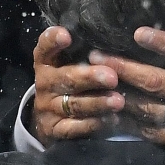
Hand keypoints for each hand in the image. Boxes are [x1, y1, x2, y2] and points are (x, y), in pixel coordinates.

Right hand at [32, 26, 124, 145]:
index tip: (66, 35)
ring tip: (118, 101)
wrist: (48, 118)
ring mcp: (48, 107)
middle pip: (66, 79)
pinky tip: (112, 119)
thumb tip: (120, 37)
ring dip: (98, 103)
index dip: (53, 40)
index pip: (45, 48)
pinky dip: (94, 124)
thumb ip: (85, 51)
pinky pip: (74, 128)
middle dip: (90, 77)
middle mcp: (45, 83)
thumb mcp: (69, 62)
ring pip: (74, 104)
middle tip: (112, 77)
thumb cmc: (69, 80)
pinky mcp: (55, 129)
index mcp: (47, 62)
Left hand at [94, 0, 164, 164]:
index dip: (163, 44)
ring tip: (92, 83)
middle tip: (95, 56)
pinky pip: (150, 133)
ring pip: (149, 109)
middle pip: (159, 83)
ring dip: (119, 96)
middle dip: (125, 69)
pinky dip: (128, 122)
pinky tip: (106, 110)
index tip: (137, 33)